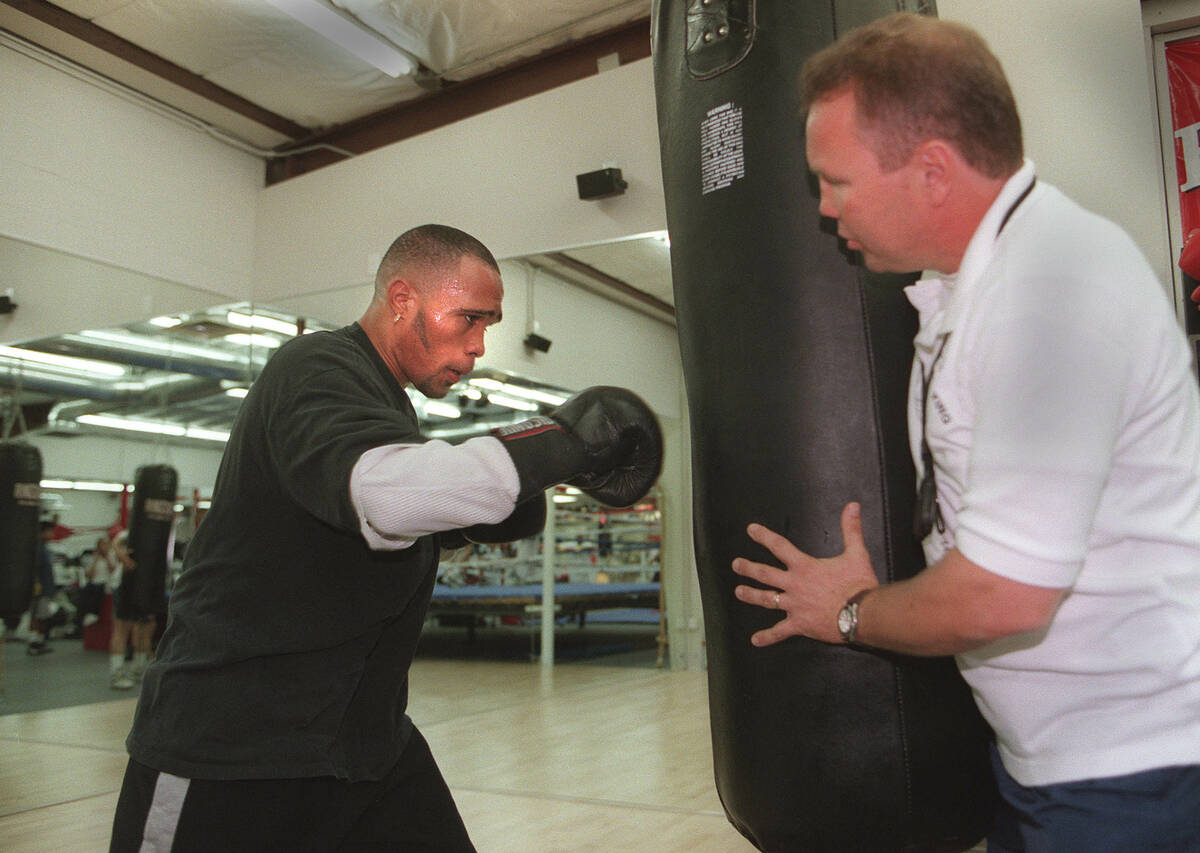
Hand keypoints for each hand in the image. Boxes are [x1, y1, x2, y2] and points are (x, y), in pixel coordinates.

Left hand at [731, 502, 877, 645]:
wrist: (863, 613)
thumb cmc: (859, 584)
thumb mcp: (856, 553)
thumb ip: (851, 529)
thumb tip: (852, 506)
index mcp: (804, 567)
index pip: (779, 547)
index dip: (764, 537)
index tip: (750, 530)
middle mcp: (794, 585)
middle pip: (765, 574)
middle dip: (748, 568)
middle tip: (736, 564)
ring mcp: (794, 606)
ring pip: (767, 600)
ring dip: (751, 595)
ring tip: (738, 592)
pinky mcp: (800, 625)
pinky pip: (779, 632)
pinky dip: (767, 637)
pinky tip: (755, 640)